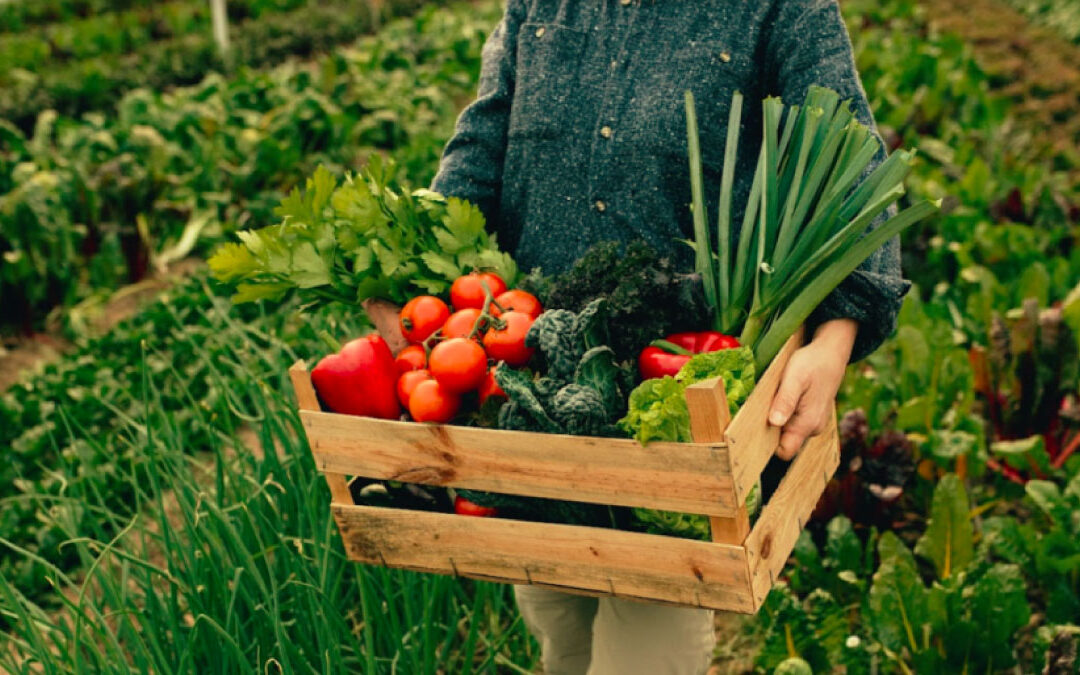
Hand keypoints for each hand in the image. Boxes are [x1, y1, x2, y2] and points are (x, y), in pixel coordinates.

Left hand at [768, 319, 856, 459]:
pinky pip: (793, 423)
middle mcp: (813, 428)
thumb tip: (774, 423)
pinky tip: (780, 398)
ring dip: (776, 421)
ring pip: (788, 432)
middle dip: (769, 431)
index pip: (785, 451)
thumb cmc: (812, 362)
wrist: (831, 352)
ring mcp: (814, 423)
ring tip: (772, 400)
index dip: (767, 446)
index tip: (753, 432)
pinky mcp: (812, 416)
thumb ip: (785, 401)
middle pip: (784, 442)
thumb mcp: (794, 378)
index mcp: (808, 423)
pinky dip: (784, 414)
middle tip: (760, 409)